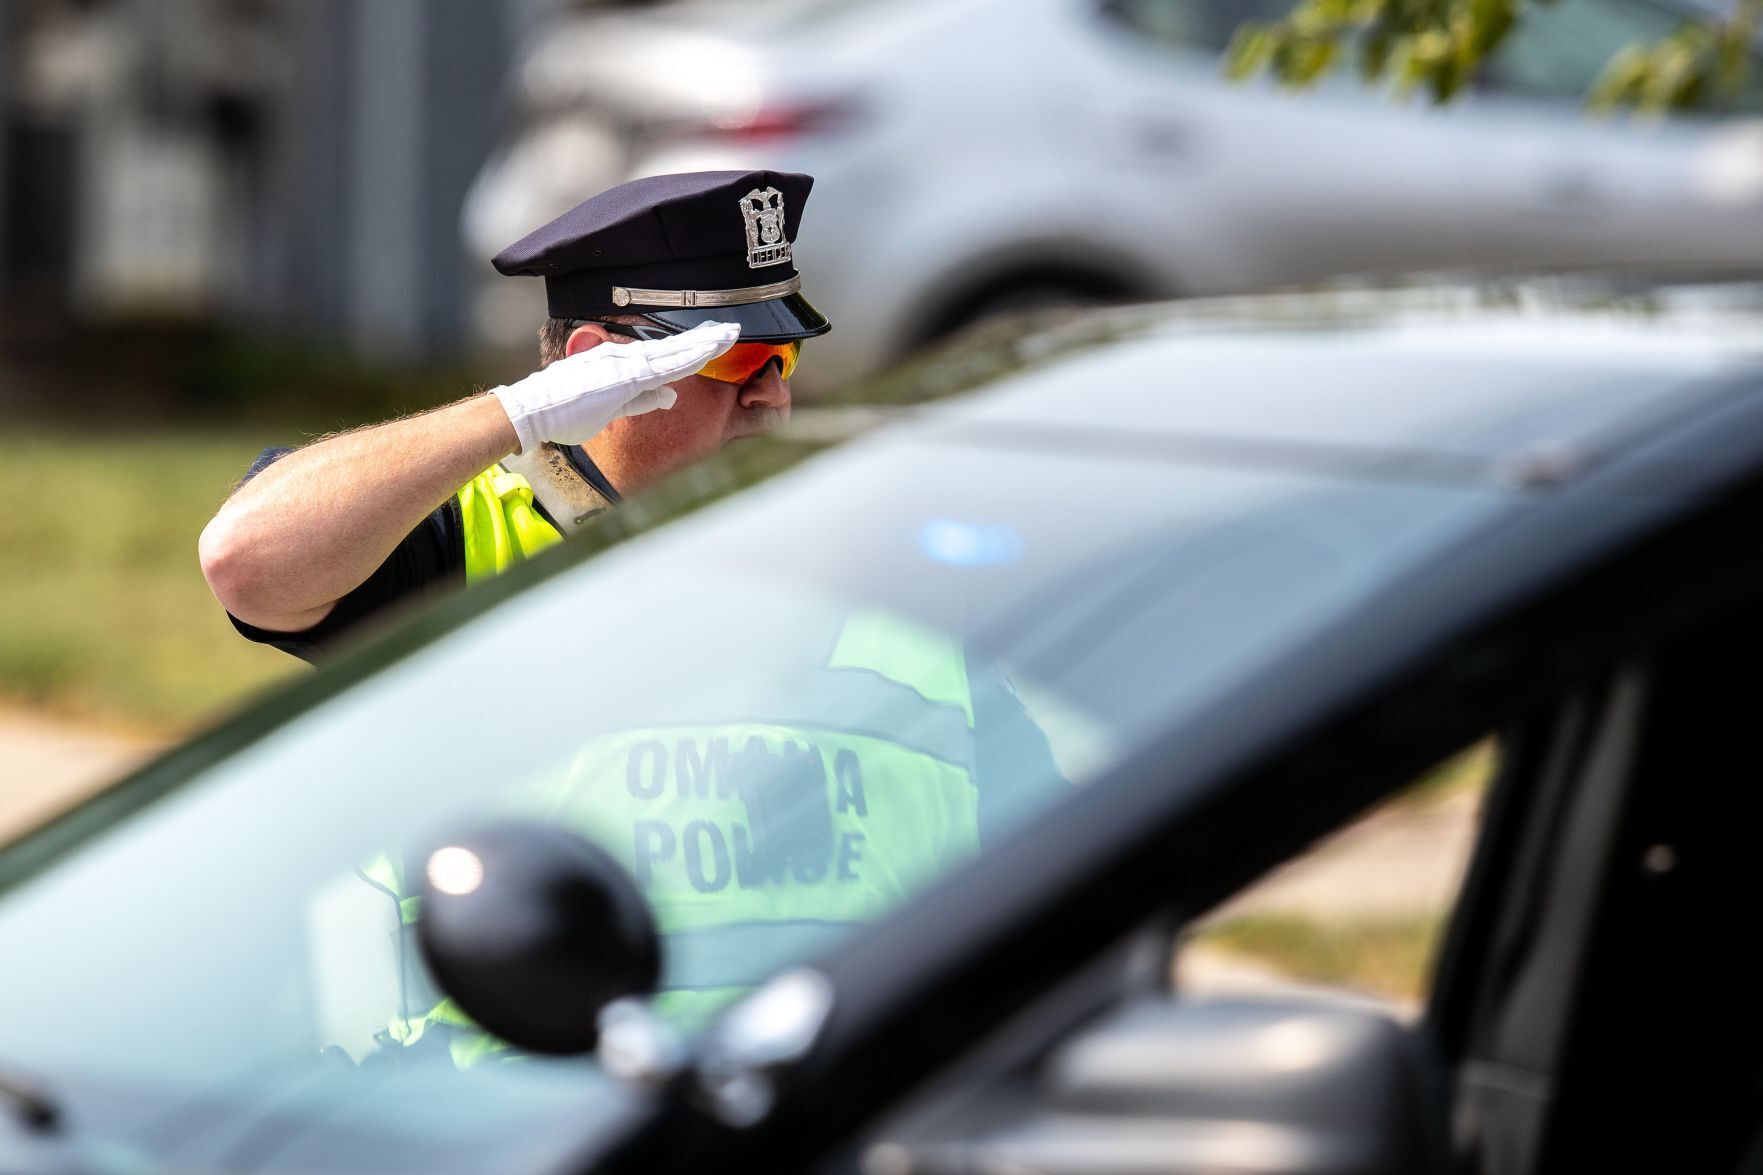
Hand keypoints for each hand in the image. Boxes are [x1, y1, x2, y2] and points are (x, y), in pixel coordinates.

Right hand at [490, 321, 740, 452]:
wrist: (532, 411)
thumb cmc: (563, 411)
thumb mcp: (612, 408)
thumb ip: (642, 401)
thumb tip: (670, 396)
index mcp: (623, 366)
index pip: (667, 355)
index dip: (693, 347)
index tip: (714, 340)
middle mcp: (626, 358)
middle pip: (675, 348)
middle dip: (706, 339)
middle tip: (732, 329)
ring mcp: (625, 364)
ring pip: (674, 351)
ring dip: (703, 343)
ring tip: (728, 334)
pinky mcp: (623, 375)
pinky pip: (664, 365)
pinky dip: (688, 356)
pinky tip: (707, 351)